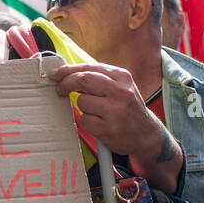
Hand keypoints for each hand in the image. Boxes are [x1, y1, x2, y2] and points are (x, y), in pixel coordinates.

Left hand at [49, 63, 166, 159]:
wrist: (147, 134)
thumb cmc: (128, 108)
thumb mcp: (121, 87)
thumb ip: (99, 79)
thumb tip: (68, 73)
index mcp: (122, 77)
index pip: (89, 68)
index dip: (68, 70)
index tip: (55, 74)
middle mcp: (120, 91)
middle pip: (83, 79)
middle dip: (66, 83)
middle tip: (60, 90)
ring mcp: (115, 110)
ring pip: (82, 102)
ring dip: (82, 107)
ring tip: (96, 112)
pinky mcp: (109, 128)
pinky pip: (85, 121)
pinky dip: (87, 122)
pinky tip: (100, 124)